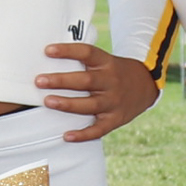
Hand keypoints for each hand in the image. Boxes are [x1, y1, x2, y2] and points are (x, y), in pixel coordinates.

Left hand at [36, 42, 160, 141]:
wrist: (146, 85)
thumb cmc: (115, 72)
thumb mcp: (105, 60)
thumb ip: (84, 61)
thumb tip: (48, 59)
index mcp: (107, 63)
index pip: (87, 53)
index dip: (68, 51)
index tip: (48, 51)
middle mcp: (111, 81)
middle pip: (85, 81)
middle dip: (61, 81)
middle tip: (39, 81)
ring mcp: (114, 102)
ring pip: (90, 105)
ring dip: (68, 104)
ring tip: (48, 101)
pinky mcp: (116, 119)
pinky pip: (99, 129)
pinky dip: (83, 134)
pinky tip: (67, 135)